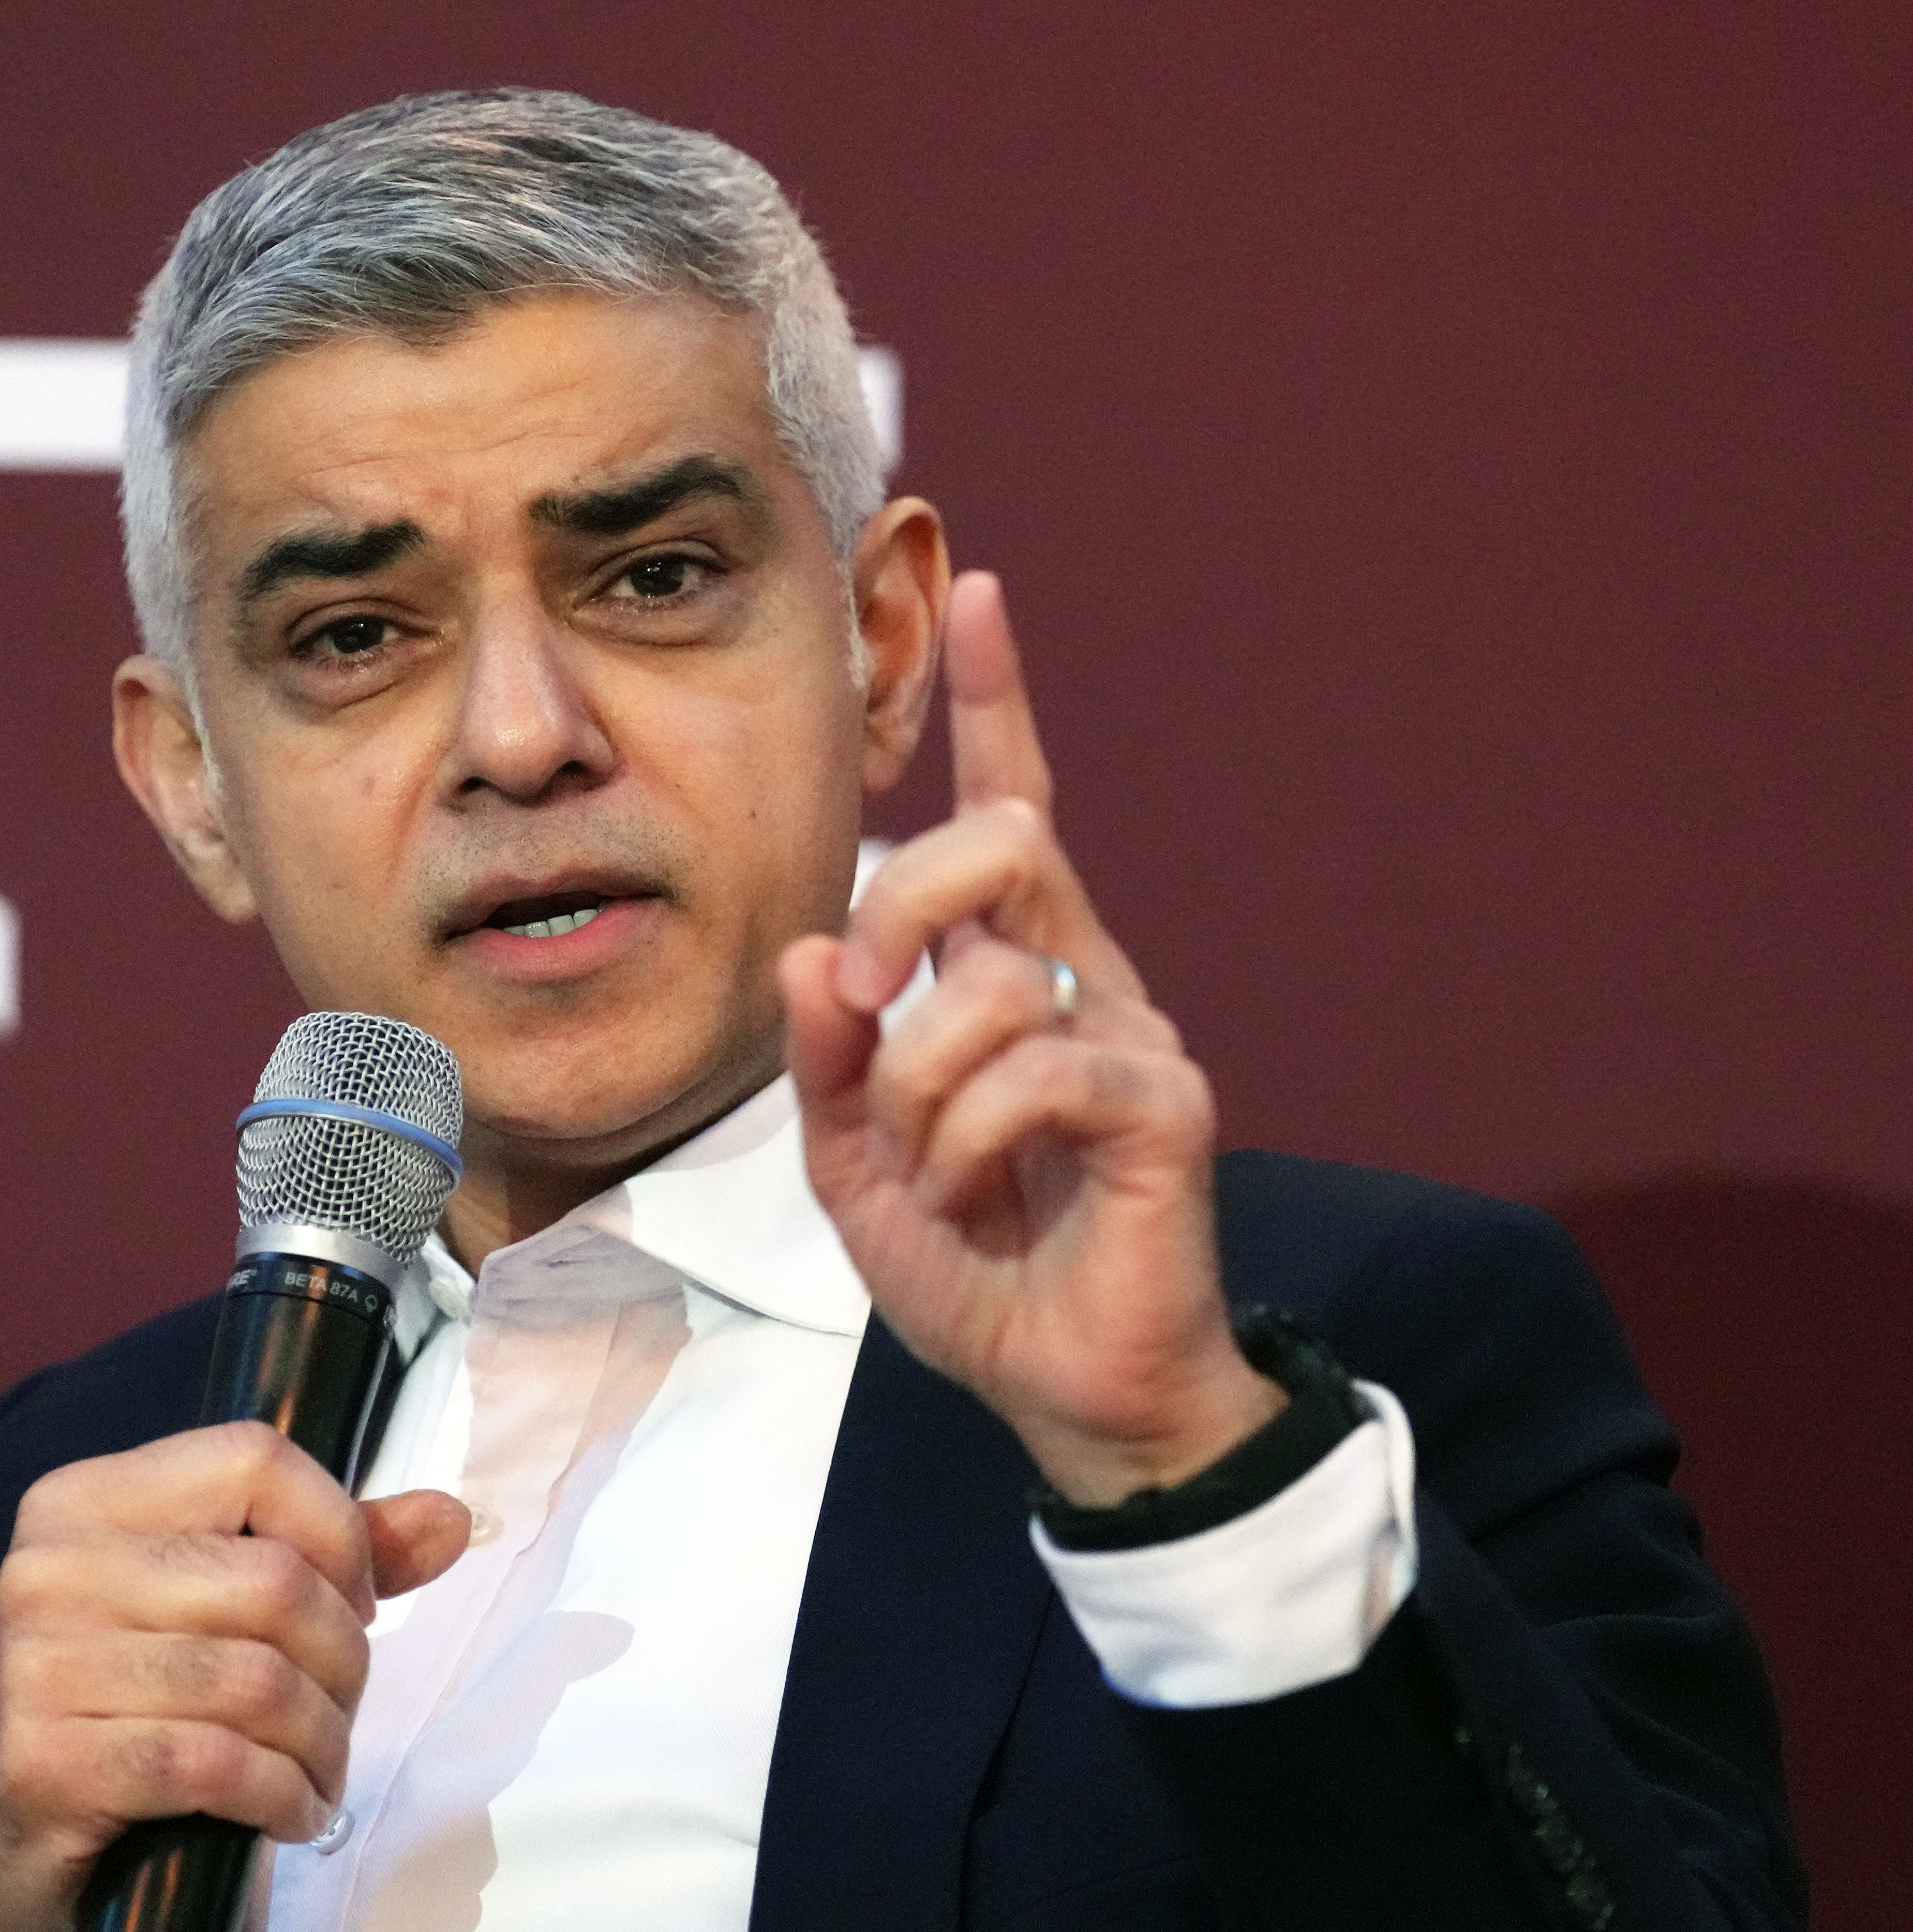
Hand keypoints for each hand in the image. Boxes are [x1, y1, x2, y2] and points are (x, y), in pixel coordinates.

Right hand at [0, 1423, 469, 1931]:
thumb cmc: (112, 1707)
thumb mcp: (200, 1610)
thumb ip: (322, 1558)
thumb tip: (448, 1519)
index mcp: (86, 1500)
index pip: (255, 1459)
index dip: (339, 1530)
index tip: (356, 1599)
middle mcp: (51, 1566)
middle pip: (277, 1581)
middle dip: (343, 1662)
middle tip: (337, 1710)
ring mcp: (38, 1663)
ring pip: (259, 1682)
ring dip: (321, 1745)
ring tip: (318, 1772)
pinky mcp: (45, 1761)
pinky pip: (215, 1764)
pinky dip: (281, 1798)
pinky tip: (286, 1812)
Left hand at [780, 573, 1281, 1505]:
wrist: (1064, 1387)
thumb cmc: (973, 1266)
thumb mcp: (854, 1160)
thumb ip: (825, 1056)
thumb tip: (813, 945)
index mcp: (1010, 972)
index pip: (1006, 811)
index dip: (994, 703)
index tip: (976, 591)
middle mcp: (1081, 977)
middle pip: (1000, 841)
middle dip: (900, 906)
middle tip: (864, 1009)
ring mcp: (1132, 1031)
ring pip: (995, 977)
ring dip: (921, 1090)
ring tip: (936, 1176)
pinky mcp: (1165, 1101)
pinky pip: (1036, 1072)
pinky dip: (966, 1145)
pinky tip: (974, 1199)